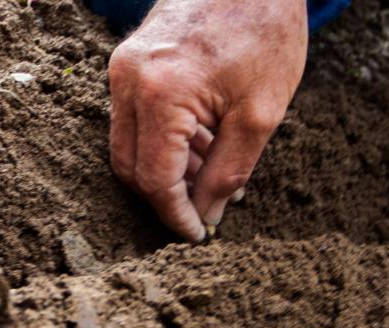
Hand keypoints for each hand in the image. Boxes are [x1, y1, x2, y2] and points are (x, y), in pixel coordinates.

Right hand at [106, 0, 306, 240]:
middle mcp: (129, 80)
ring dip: (165, 169)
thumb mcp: (260, 113)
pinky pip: (133, 117)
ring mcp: (123, 67)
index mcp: (160, 93)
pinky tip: (201, 143)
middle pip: (129, 166)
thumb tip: (206, 215)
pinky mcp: (128, 60)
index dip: (175, 215)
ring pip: (128, 144)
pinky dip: (161, 140)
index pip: (154, 179)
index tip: (198, 235)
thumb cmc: (265, 31)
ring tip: (212, 173)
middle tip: (204, 211)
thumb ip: (228, 171)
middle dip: (165, 196)